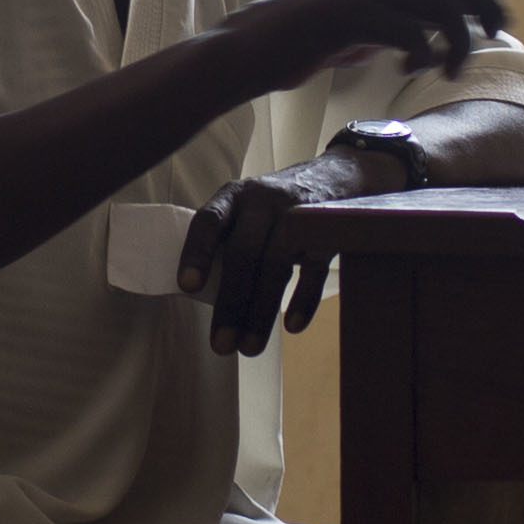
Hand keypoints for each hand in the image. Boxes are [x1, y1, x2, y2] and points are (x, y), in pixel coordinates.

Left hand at [174, 152, 368, 354]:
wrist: (337, 175)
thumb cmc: (276, 206)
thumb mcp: (247, 210)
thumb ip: (228, 239)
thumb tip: (197, 293)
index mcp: (235, 196)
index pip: (209, 221)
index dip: (197, 252)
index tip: (187, 286)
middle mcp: (263, 200)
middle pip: (244, 253)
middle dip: (231, 303)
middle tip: (221, 345)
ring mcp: (297, 213)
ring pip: (276, 266)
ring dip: (261, 312)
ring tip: (249, 348)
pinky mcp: (329, 229)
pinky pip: (314, 269)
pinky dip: (304, 300)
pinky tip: (292, 327)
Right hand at [222, 0, 523, 95]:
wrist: (253, 49)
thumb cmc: (310, 36)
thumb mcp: (364, 10)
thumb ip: (403, 4)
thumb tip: (452, 21)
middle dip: (488, 3)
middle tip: (496, 34)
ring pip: (444, 5)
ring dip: (459, 42)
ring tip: (451, 68)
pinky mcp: (352, 12)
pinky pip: (415, 34)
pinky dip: (425, 56)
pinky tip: (412, 70)